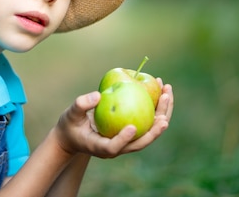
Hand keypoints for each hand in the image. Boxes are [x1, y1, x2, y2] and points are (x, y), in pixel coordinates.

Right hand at [52, 81, 172, 158]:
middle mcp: (118, 148)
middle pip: (140, 142)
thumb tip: (98, 95)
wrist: (75, 134)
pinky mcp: (132, 133)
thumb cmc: (71, 124)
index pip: (114, 147)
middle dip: (154, 129)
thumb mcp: (70, 114)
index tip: (132, 127)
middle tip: (164, 113)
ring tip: (168, 92)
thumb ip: (81, 105)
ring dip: (161, 113)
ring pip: (149, 132)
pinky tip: (160, 90)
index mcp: (101, 148)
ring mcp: (126, 142)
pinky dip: (155, 107)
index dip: (123, 140)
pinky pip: (147, 121)